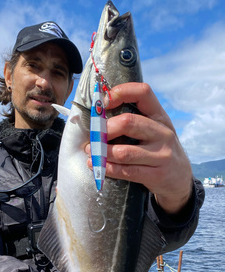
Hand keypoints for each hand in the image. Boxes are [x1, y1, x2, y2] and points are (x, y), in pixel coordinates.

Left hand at [85, 82, 192, 214]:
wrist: (180, 179)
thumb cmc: (159, 150)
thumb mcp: (155, 131)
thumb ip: (135, 121)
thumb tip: (99, 116)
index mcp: (160, 116)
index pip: (143, 93)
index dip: (121, 92)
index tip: (103, 103)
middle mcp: (163, 133)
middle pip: (128, 122)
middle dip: (104, 129)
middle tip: (93, 135)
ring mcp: (161, 155)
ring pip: (124, 151)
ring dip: (102, 152)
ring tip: (91, 151)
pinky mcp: (156, 175)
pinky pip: (127, 171)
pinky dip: (108, 168)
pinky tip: (98, 166)